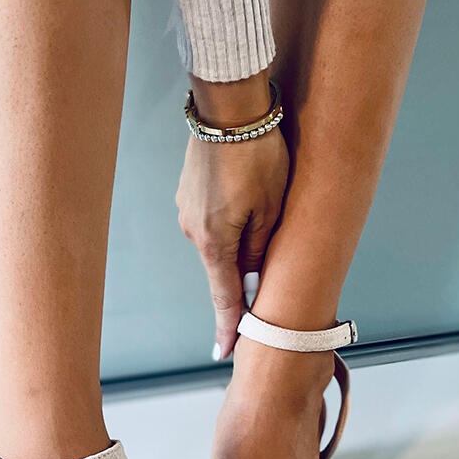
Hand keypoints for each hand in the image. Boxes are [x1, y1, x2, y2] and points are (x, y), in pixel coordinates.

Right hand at [176, 70, 290, 358]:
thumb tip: (254, 275)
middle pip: (223, 268)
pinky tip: (247, 196)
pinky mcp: (189, 192)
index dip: (228, 327)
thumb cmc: (258, 154)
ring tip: (265, 208)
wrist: (229, 105)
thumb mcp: (272, 208)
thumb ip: (262, 249)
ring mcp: (186, 210)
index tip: (224, 353)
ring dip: (241, 237)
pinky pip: (213, 219)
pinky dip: (231, 219)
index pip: (224, 297)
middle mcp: (193, 231)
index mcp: (215, 242)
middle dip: (245, 272)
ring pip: (220, 241)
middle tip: (270, 258)